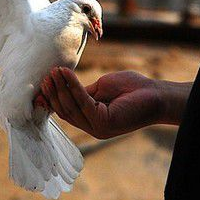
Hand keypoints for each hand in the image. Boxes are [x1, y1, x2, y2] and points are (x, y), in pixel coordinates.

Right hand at [35, 68, 174, 138]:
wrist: (156, 94)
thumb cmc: (132, 89)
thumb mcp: (101, 88)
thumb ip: (83, 92)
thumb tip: (63, 87)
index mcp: (91, 121)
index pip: (66, 111)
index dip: (52, 98)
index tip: (43, 83)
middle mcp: (93, 128)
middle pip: (65, 110)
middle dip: (54, 92)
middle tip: (46, 74)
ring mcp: (98, 128)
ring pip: (71, 107)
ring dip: (60, 88)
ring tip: (53, 71)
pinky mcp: (104, 122)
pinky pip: (83, 102)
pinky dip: (72, 87)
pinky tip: (66, 73)